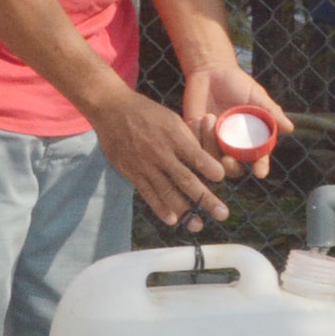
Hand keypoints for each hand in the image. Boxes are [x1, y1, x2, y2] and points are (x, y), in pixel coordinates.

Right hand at [90, 88, 232, 227]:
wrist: (112, 110)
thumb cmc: (147, 113)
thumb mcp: (171, 118)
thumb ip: (187, 140)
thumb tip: (205, 160)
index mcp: (174, 135)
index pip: (195, 155)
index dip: (209, 167)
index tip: (221, 177)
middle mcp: (161, 152)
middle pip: (186, 179)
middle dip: (205, 199)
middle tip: (222, 214)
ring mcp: (145, 165)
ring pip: (167, 192)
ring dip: (184, 211)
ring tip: (197, 225)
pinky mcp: (132, 173)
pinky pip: (148, 194)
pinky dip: (160, 208)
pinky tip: (172, 220)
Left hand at [182, 63, 290, 179]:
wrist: (210, 70)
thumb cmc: (237, 83)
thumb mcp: (256, 95)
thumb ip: (270, 112)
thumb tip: (289, 128)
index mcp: (251, 138)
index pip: (258, 159)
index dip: (260, 167)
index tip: (260, 173)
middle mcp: (233, 145)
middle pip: (234, 168)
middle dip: (231, 168)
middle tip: (227, 160)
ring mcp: (213, 142)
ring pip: (211, 158)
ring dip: (210, 142)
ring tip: (210, 118)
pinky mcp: (195, 136)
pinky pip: (195, 146)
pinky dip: (198, 135)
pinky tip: (200, 118)